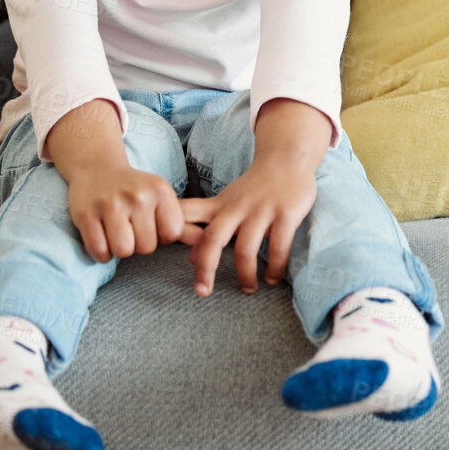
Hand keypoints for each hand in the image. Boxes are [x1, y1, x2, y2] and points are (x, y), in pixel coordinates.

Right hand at [66, 161, 194, 264]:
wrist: (96, 168)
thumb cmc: (134, 190)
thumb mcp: (161, 198)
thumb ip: (183, 222)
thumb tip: (204, 240)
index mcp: (160, 190)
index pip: (171, 234)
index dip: (161, 236)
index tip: (150, 224)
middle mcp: (138, 196)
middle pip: (147, 247)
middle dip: (138, 244)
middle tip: (130, 227)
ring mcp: (110, 204)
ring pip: (124, 251)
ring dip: (120, 249)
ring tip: (116, 232)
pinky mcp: (86, 215)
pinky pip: (100, 251)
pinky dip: (101, 252)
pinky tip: (102, 236)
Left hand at [179, 155, 317, 296]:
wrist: (287, 158)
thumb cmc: (254, 186)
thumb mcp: (227, 202)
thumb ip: (207, 226)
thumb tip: (190, 258)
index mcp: (220, 206)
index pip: (188, 216)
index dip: (172, 231)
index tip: (161, 250)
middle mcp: (237, 208)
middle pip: (213, 239)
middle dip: (205, 267)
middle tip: (202, 292)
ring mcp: (262, 211)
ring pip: (246, 248)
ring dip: (245, 274)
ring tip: (248, 289)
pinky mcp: (286, 214)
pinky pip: (278, 246)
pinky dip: (274, 266)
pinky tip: (272, 278)